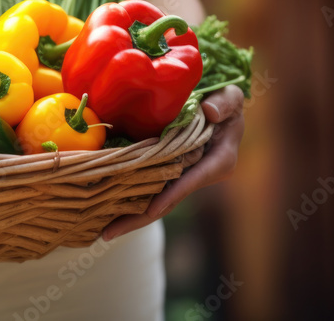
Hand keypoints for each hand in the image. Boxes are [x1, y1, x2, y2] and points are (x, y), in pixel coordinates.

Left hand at [100, 85, 244, 240]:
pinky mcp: (169, 173)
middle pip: (168, 201)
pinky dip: (131, 197)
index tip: (150, 210)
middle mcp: (199, 175)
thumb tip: (210, 111)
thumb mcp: (230, 99)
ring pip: (156, 200)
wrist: (219, 108)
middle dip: (139, 218)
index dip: (170, 196)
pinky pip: (150, 188)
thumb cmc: (225, 103)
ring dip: (131, 215)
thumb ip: (224, 103)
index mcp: (218, 162)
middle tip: (108, 233)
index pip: (191, 182)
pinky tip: (107, 207)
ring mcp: (182, 177)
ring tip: (103, 229)